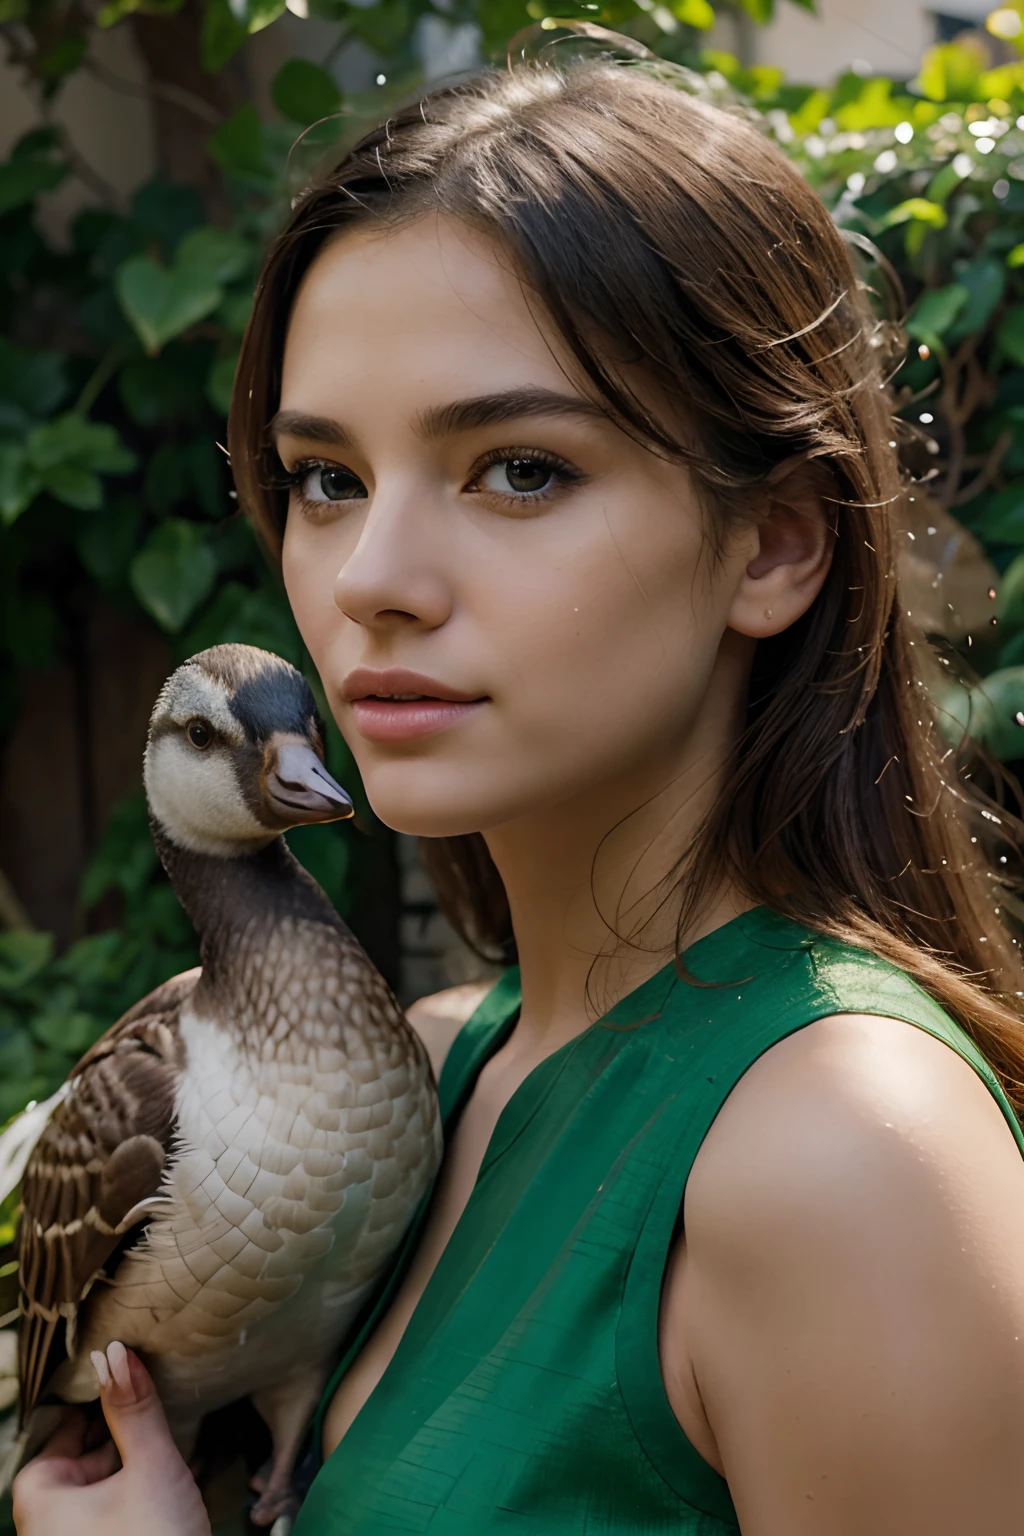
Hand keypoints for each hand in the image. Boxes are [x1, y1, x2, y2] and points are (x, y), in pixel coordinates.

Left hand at [12, 1342, 210, 1535]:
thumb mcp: (152, 1467)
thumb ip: (135, 1409)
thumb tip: (116, 1352)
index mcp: (39, 1503)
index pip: (59, 1435)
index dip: (93, 1406)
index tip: (124, 1384)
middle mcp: (44, 1530)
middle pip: (76, 1464)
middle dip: (116, 1442)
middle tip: (153, 1420)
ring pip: (94, 1493)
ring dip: (127, 1473)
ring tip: (164, 1461)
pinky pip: (105, 1520)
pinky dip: (130, 1502)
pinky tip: (163, 1495)